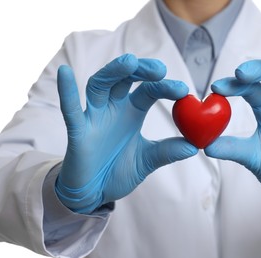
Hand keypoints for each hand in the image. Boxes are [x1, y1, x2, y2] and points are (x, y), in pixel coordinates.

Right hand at [56, 54, 197, 213]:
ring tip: (130, 62)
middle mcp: (114, 108)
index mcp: (133, 112)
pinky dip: (67, 92)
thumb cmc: (119, 171)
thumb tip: (195, 146)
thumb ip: (168, 151)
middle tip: (160, 69)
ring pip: (100, 85)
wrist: (94, 193)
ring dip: (114, 72)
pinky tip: (65, 72)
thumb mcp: (148, 160)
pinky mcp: (78, 131)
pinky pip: (71, 110)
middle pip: (126, 79)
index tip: (183, 91)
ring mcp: (94, 117)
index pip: (149, 90)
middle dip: (142, 71)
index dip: (165, 87)